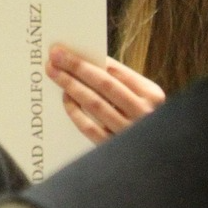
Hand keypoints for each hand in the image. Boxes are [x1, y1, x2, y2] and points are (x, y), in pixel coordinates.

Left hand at [46, 45, 165, 143]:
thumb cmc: (142, 117)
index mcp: (152, 95)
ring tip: (54, 73)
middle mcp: (144, 112)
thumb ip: (120, 83)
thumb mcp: (142, 98)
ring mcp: (128, 131)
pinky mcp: (112, 147)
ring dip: (72, 85)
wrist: (152, 156)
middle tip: (55, 56)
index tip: (68, 51)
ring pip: (95, 104)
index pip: (117, 72)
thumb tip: (85, 62)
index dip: (91, 60)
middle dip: (77, 67)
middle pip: (104, 84)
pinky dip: (75, 110)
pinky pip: (89, 126)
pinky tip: (65, 98)